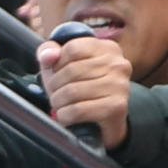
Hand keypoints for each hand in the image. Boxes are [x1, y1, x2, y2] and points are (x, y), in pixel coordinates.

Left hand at [46, 32, 134, 153]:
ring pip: (73, 91)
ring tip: (60, 104)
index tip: (57, 72)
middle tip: (55, 92)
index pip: (72, 48)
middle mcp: (118, 65)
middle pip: (71, 70)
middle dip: (54, 85)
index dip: (57, 63)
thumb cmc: (78, 85)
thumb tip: (48, 55)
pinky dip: (65, 115)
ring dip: (58, 101)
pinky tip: (67, 115)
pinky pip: (78, 110)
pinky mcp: (117, 107)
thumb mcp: (60, 63)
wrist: (99, 119)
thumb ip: (49, 51)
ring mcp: (120, 86)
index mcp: (107, 48)